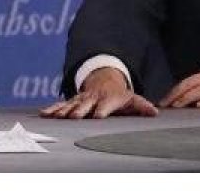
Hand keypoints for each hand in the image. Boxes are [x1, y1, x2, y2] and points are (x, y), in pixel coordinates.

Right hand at [39, 67, 157, 118]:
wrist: (103, 81)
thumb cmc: (120, 96)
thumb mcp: (132, 100)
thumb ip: (142, 106)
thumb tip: (155, 112)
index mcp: (107, 99)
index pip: (105, 105)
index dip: (101, 110)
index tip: (97, 116)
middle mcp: (92, 98)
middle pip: (85, 104)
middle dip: (79, 110)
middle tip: (73, 117)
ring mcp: (81, 99)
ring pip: (70, 104)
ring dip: (63, 111)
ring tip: (56, 117)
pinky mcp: (72, 101)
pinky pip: (60, 105)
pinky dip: (52, 109)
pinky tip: (44, 114)